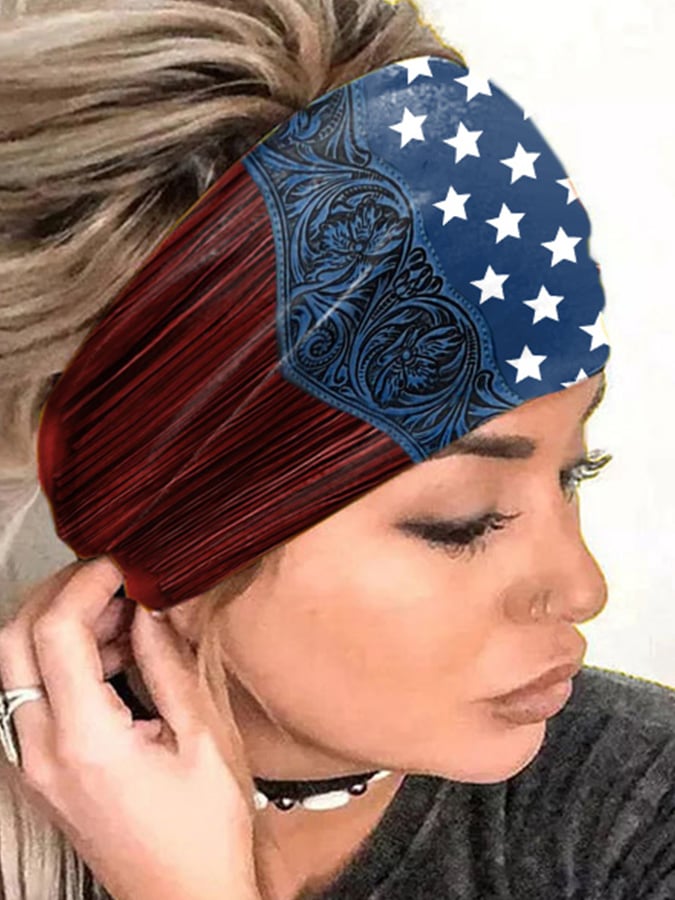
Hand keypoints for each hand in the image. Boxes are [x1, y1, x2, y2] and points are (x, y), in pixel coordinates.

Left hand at [0, 558, 261, 899]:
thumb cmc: (203, 830)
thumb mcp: (205, 739)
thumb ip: (170, 665)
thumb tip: (151, 608)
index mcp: (86, 741)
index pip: (55, 631)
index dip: (85, 583)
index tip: (122, 565)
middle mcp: (42, 752)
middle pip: (14, 640)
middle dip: (59, 593)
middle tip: (113, 580)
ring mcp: (33, 764)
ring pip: (15, 666)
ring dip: (59, 625)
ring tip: (124, 617)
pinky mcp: (39, 771)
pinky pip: (30, 695)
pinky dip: (61, 660)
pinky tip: (114, 656)